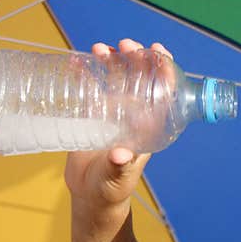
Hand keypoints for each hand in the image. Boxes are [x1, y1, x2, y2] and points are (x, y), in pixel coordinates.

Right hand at [64, 38, 173, 207]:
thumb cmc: (111, 189)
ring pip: (116, 78)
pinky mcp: (93, 115)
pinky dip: (85, 72)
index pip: (164, 91)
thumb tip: (121, 154)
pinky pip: (91, 88)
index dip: (164, 69)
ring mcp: (113, 112)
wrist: (90, 196)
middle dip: (135, 57)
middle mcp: (134, 114)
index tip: (158, 50)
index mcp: (149, 125)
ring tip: (99, 49)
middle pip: (140, 77)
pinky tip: (76, 61)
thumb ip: (120, 166)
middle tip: (124, 45)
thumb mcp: (118, 178)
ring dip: (111, 60)